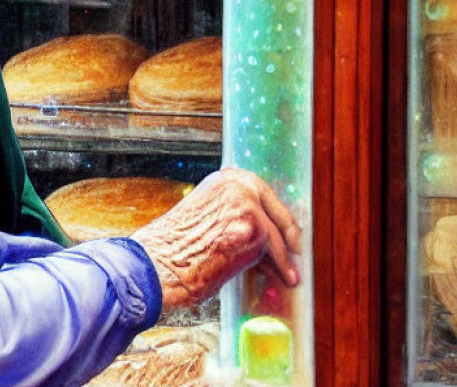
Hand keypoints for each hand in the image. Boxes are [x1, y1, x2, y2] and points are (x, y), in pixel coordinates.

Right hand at [131, 167, 301, 310]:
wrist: (159, 262)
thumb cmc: (174, 248)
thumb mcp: (203, 217)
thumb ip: (229, 214)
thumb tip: (260, 231)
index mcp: (222, 180)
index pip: (260, 191)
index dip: (275, 213)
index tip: (284, 227)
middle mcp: (236, 184)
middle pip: (275, 208)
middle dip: (288, 231)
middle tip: (297, 249)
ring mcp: (246, 203)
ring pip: (275, 233)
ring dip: (284, 257)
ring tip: (289, 275)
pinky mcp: (254, 227)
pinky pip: (274, 251)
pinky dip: (278, 267)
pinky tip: (280, 278)